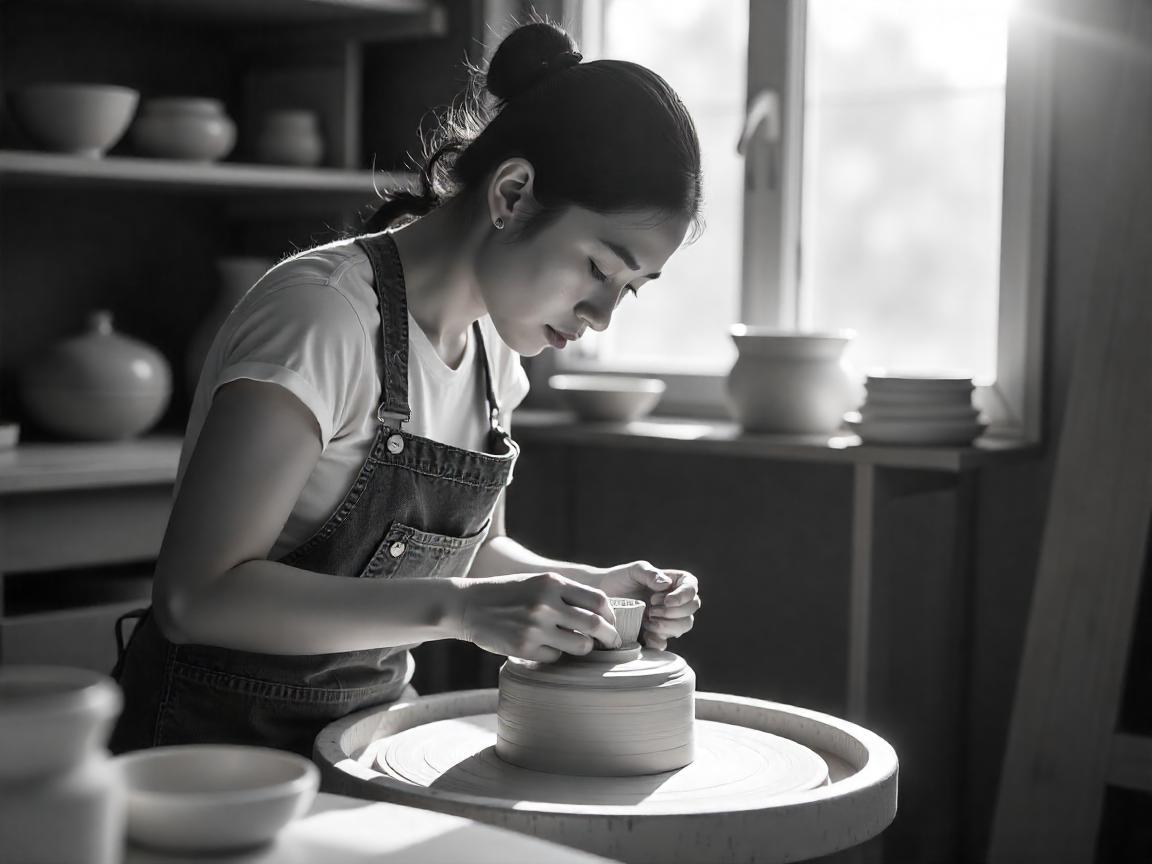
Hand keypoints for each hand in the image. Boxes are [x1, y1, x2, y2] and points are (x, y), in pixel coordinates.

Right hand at [451, 572, 619, 662]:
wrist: (469, 605)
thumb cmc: (509, 594)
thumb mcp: (538, 582)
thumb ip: (567, 594)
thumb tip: (603, 614)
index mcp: (552, 583)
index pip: (598, 600)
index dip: (611, 615)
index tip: (612, 622)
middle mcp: (546, 604)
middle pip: (595, 625)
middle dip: (609, 637)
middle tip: (612, 642)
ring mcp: (535, 627)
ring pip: (580, 646)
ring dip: (583, 648)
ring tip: (576, 645)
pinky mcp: (524, 648)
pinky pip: (555, 657)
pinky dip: (555, 654)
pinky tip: (543, 646)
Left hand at [597, 561, 700, 650]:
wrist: (603, 596)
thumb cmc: (620, 579)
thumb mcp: (634, 571)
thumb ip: (650, 573)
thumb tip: (666, 584)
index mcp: (674, 583)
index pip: (692, 588)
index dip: (684, 596)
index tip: (667, 600)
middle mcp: (675, 602)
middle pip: (691, 609)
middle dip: (674, 612)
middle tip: (652, 609)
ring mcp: (666, 619)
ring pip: (684, 626)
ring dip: (668, 625)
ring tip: (648, 619)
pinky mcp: (654, 635)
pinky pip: (665, 643)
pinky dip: (658, 640)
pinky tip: (646, 634)